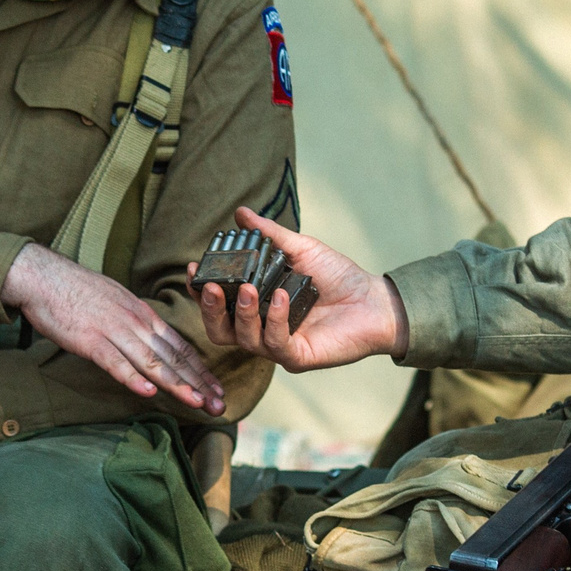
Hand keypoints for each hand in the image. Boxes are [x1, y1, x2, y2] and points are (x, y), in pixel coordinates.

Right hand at [0, 242, 224, 413]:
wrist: (43, 276)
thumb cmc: (76, 291)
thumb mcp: (116, 302)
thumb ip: (135, 323)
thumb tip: (148, 340)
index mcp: (143, 314)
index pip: (180, 346)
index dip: (201, 369)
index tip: (217, 388)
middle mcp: (135, 322)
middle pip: (174, 357)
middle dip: (199, 383)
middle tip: (219, 404)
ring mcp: (114, 331)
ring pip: (152, 361)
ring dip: (176, 384)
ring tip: (196, 402)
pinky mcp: (90, 340)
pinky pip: (114, 362)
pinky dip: (132, 378)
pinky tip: (147, 393)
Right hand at [194, 208, 406, 371]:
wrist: (374, 300)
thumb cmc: (338, 277)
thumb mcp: (300, 249)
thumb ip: (269, 235)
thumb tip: (241, 213)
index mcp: (257, 307)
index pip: (219, 305)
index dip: (202, 291)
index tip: (196, 268)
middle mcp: (262, 329)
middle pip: (220, 331)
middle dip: (209, 310)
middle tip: (208, 286)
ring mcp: (278, 346)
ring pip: (244, 339)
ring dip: (241, 313)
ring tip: (247, 287)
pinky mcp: (298, 357)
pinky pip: (276, 344)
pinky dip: (274, 320)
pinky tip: (279, 298)